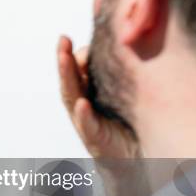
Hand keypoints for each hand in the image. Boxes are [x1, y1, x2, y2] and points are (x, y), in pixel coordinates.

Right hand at [57, 35, 138, 158]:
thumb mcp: (124, 92)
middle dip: (64, 59)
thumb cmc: (128, 123)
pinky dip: (83, 114)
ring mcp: (85, 120)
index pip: (76, 68)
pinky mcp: (94, 137)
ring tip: (65, 58)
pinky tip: (83, 104)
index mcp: (88, 92)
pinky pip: (87, 124)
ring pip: (72, 96)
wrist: (133, 159)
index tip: (68, 36)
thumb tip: (125, 37)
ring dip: (67, 76)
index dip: (71, 52)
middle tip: (62, 40)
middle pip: (70, 78)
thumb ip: (118, 71)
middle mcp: (82, 103)